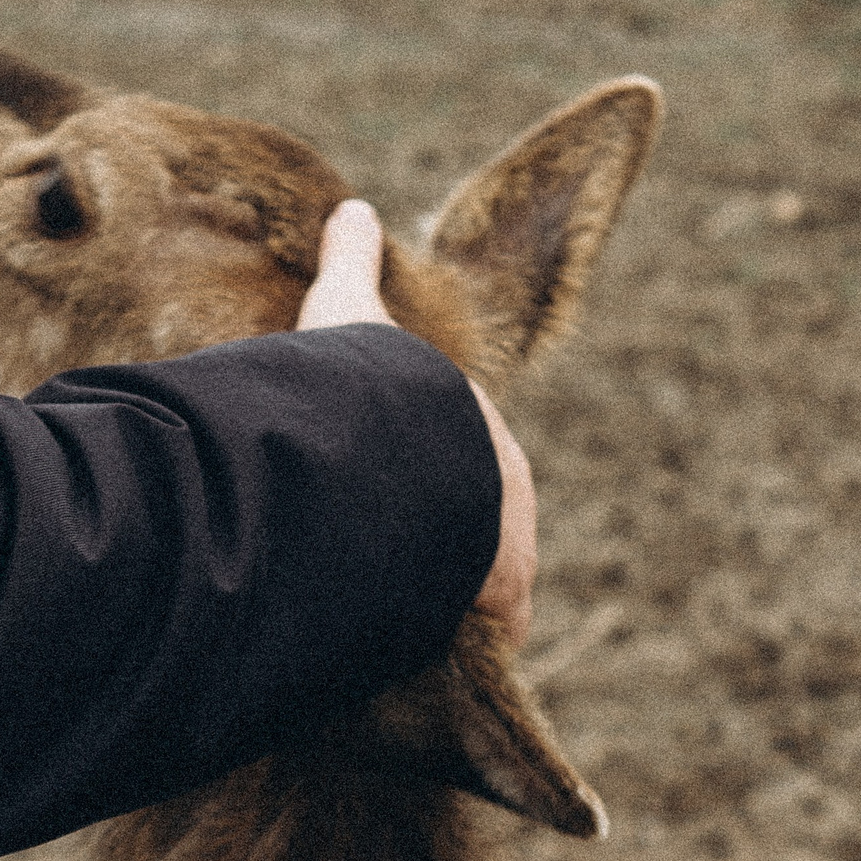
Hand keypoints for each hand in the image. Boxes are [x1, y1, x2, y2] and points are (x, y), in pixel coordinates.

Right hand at [299, 200, 536, 645]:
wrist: (400, 451)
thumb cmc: (370, 381)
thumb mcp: (350, 313)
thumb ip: (350, 264)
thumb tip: (353, 207)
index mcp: (485, 435)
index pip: (471, 465)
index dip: (433, 481)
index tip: (391, 495)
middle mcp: (509, 498)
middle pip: (479, 535)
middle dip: (441, 551)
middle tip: (386, 566)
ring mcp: (510, 557)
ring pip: (477, 591)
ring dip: (440, 602)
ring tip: (383, 619)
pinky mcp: (499, 608)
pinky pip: (473, 635)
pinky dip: (442, 644)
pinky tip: (400, 653)